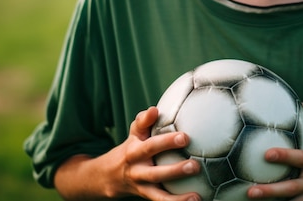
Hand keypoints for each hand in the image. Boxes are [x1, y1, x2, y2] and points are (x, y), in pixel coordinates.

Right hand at [54, 107, 201, 200]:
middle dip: (175, 171)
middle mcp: (136, 170)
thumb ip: (144, 121)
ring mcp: (141, 186)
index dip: (166, 141)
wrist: (106, 176)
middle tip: (194, 166)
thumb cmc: (129, 148)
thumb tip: (154, 109)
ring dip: (177, 198)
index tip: (185, 137)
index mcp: (134, 151)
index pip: (150, 145)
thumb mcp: (133, 133)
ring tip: (196, 196)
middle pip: (155, 173)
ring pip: (158, 194)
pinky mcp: (146, 196)